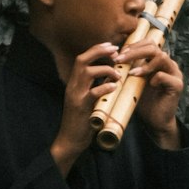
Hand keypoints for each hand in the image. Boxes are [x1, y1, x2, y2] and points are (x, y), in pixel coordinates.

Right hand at [50, 42, 120, 174]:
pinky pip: (93, 92)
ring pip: (87, 72)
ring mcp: (75, 96)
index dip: (97, 50)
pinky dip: (105, 87)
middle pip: (82, 60)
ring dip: (105, 69)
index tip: (111, 47)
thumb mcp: (87, 101)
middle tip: (116, 51)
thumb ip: (95, 87)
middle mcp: (73, 86)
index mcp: (74, 83)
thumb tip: (111, 76)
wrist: (70, 141)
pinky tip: (114, 87)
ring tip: (118, 74)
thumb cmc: (81, 121)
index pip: (82, 59)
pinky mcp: (81, 108)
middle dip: (99, 52)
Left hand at [115, 40, 183, 148]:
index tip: (119, 54)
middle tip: (120, 59)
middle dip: (135, 52)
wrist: (154, 121)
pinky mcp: (177, 85)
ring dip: (144, 64)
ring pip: (162, 57)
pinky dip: (153, 78)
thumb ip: (128, 68)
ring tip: (131, 73)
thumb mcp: (132, 81)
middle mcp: (169, 64)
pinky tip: (148, 85)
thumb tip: (112, 56)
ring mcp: (175, 74)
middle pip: (154, 47)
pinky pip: (164, 75)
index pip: (148, 43)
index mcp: (159, 61)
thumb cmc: (143, 101)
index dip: (133, 46)